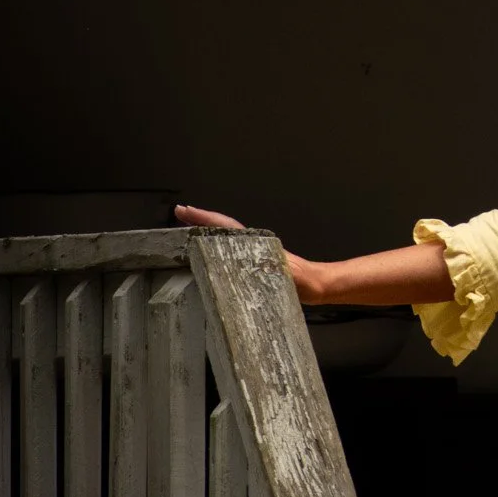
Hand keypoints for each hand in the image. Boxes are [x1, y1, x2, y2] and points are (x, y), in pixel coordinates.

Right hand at [174, 203, 323, 300]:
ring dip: (205, 234)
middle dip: (199, 221)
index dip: (204, 218)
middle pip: (220, 228)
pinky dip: (214, 251)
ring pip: (223, 239)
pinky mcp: (254, 265)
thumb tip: (258, 266)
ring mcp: (252, 253)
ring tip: (185, 234)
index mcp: (256, 243)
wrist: (318, 286)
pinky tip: (206, 257)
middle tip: (179, 214)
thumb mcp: (287, 275)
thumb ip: (273, 271)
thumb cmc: (305, 281)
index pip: (225, 226)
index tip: (184, 210)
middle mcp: (252, 245)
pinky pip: (228, 254)